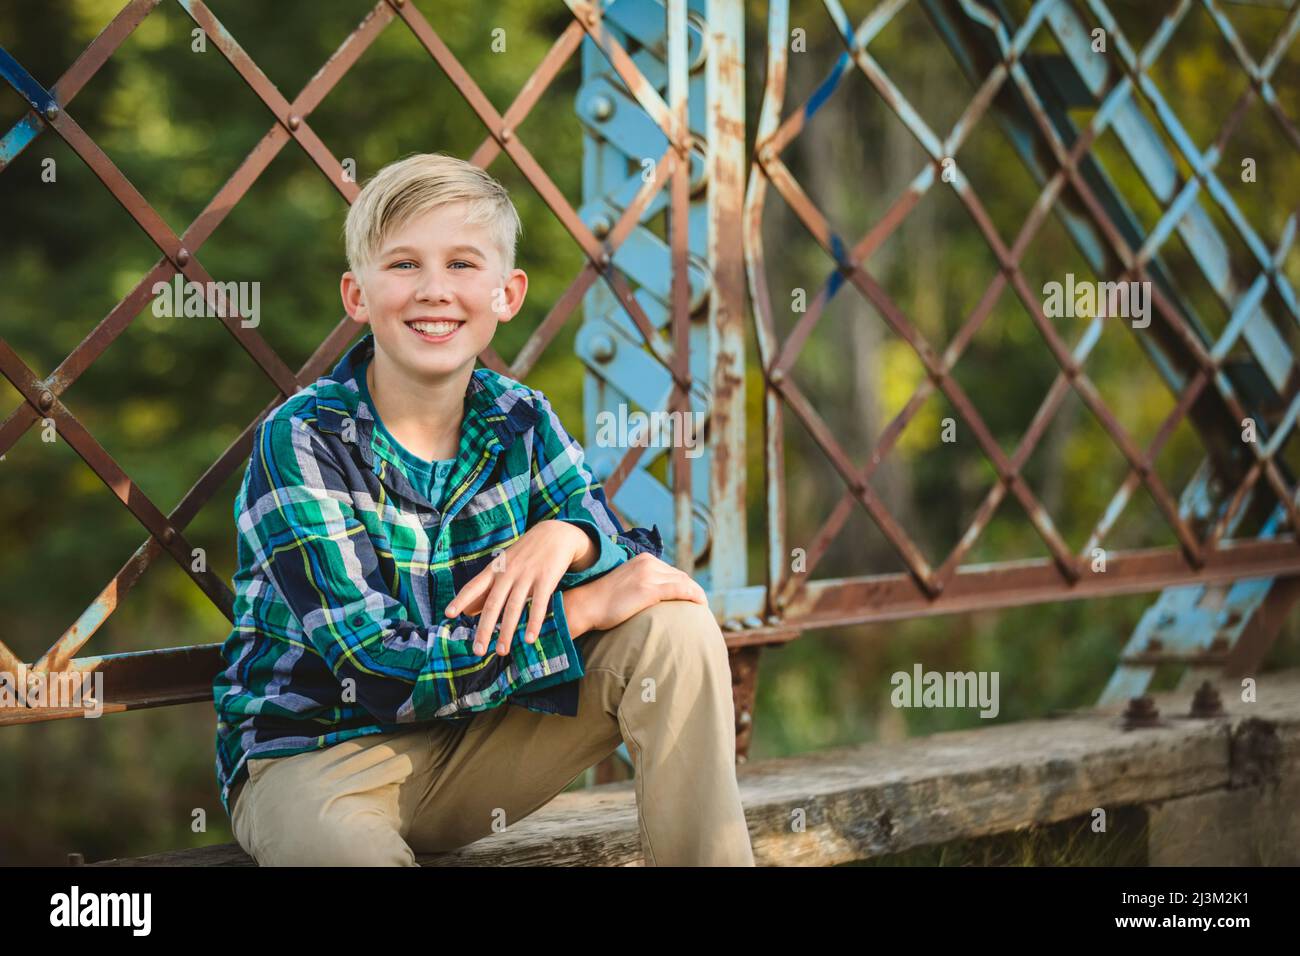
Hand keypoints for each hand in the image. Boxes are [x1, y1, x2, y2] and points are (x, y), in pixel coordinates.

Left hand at [444, 519, 589, 656]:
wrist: (555, 534)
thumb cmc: (525, 554)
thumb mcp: (503, 565)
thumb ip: (487, 587)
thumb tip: (466, 610)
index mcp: (495, 569)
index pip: (473, 586)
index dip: (461, 600)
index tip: (448, 614)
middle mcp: (508, 573)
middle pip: (493, 603)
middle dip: (484, 628)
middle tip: (477, 650)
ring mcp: (527, 575)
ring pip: (514, 607)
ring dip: (507, 631)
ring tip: (502, 651)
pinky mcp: (546, 579)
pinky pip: (539, 604)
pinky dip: (533, 622)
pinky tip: (530, 639)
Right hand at [566, 552, 707, 635]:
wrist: (586, 606)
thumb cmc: (601, 601)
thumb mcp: (624, 584)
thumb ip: (639, 584)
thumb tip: (651, 598)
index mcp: (642, 559)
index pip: (671, 571)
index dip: (684, 585)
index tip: (690, 598)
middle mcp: (647, 563)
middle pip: (680, 575)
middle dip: (692, 589)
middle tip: (699, 605)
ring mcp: (649, 575)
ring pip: (684, 582)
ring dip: (697, 594)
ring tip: (702, 608)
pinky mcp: (649, 589)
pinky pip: (681, 590)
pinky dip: (694, 596)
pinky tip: (700, 605)